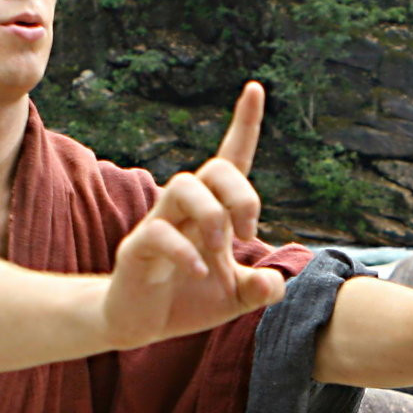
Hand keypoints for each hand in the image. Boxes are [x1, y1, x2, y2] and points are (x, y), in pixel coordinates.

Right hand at [101, 82, 284, 348]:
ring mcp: (158, 225)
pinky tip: (198, 272)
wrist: (140, 324)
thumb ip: (261, 288)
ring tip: (219, 252)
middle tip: (247, 236)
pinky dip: (185, 252)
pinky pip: (158, 233)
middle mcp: (184, 209)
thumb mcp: (237, 298)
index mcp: (212, 211)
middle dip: (241, 196)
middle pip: (213, 169)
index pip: (230, 157)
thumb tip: (274, 282)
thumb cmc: (189, 299)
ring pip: (183, 186)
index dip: (244, 124)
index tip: (256, 88)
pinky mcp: (137, 250)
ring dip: (212, 217)